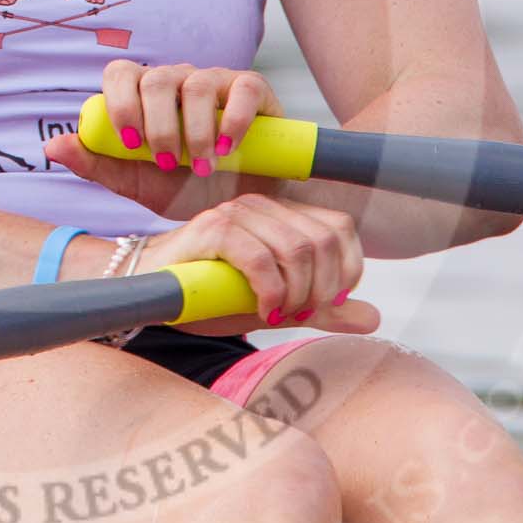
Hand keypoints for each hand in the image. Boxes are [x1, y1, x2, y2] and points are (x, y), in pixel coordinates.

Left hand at [42, 61, 283, 216]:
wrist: (242, 206)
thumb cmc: (187, 190)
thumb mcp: (137, 184)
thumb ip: (96, 164)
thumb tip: (51, 146)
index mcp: (144, 96)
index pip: (120, 73)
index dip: (120, 104)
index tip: (131, 145)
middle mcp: (177, 81)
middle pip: (157, 79)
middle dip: (159, 126)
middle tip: (168, 163)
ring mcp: (216, 81)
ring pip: (196, 84)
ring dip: (195, 131)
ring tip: (200, 167)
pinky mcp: (253, 89)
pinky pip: (242, 88)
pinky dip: (233, 120)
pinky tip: (228, 149)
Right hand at [140, 193, 377, 335]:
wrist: (149, 289)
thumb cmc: (209, 295)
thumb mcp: (275, 305)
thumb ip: (321, 309)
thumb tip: (374, 316)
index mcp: (282, 216)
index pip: (342, 228)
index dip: (347, 269)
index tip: (326, 303)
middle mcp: (263, 206)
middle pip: (324, 241)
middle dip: (323, 289)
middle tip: (300, 314)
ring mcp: (239, 213)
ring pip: (298, 250)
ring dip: (297, 294)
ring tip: (279, 314)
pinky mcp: (214, 229)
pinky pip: (262, 260)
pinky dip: (272, 293)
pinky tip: (263, 312)